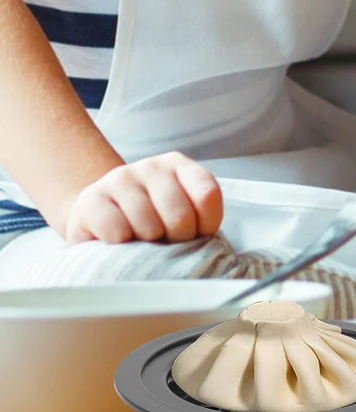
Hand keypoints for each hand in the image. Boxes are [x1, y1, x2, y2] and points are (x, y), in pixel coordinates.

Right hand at [61, 152, 223, 244]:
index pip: (208, 196)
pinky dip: (121, 244)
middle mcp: (152, 166)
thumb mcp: (177, 211)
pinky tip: (119, 240)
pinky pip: (117, 230)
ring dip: (147, 245)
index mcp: (179, 165)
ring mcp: (120, 178)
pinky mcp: (91, 198)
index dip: (206, 226)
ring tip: (141, 241)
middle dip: (176, 241)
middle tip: (164, 242)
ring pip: (149, 227)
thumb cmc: (147, 219)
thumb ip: (198, 218)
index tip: (195, 235)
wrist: (97, 215)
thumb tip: (208, 247)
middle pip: (181, 216)